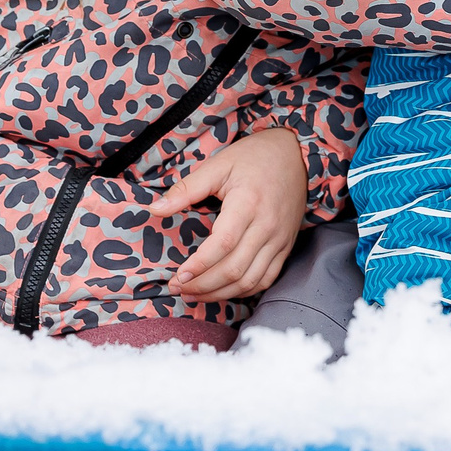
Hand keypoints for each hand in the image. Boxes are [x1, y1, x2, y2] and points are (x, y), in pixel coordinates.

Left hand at [154, 126, 307, 302]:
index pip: (223, 244)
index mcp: (248, 203)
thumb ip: (186, 189)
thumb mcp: (218, 165)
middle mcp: (267, 226)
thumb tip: (154, 209)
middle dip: (203, 284)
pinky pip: (266, 279)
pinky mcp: (285, 246)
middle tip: (178, 287)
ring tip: (194, 294)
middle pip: (235, 268)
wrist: (295, 155)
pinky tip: (223, 290)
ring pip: (250, 280)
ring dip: (220, 293)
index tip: (178, 275)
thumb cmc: (253, 158)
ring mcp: (279, 239)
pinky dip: (243, 290)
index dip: (200, 265)